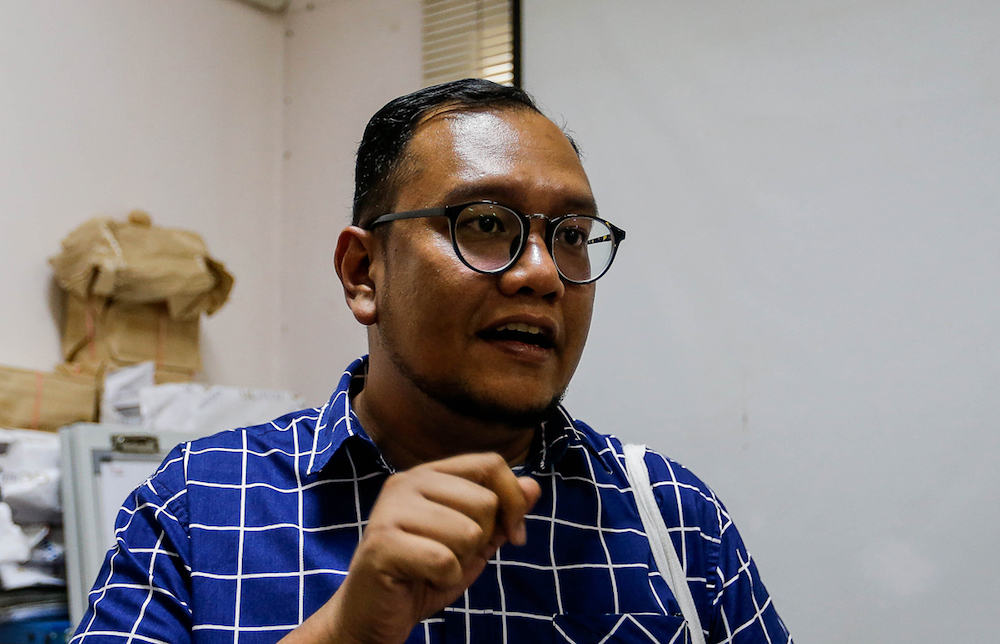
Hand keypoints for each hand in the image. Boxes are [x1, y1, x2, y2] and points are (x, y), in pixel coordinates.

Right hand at [280, 452, 541, 643]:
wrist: (372, 614)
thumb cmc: (423, 573)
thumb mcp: (473, 542)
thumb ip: (501, 513)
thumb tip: (534, 486)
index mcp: (428, 474)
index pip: (490, 463)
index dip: (514, 500)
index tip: (513, 534)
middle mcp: (407, 482)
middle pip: (485, 502)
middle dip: (482, 540)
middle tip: (451, 555)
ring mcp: (391, 510)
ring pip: (469, 532)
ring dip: (461, 562)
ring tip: (433, 566)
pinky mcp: (383, 543)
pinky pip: (446, 560)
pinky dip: (444, 579)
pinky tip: (422, 579)